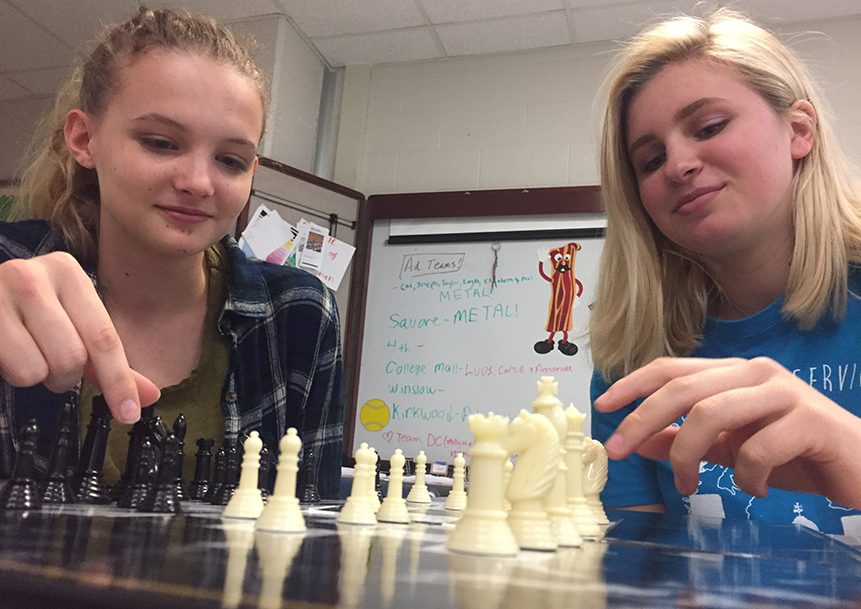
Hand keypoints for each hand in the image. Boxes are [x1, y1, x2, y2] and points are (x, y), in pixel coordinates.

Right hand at [0, 252, 159, 422]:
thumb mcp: (71, 320)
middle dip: (65, 375)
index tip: (129, 412)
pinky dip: (13, 372)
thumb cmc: (28, 311)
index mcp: (66, 271)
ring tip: (28, 353)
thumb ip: (107, 359)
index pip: (103, 337)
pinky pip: (12, 369)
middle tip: (52, 361)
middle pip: (71, 357)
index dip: (118, 381)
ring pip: (37, 370)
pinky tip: (9, 351)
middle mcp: (31, 276)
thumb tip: (146, 396)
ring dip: (37, 375)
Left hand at [594, 356, 860, 508]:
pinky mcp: (812, 421)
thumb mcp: (730, 448)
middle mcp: (757, 373)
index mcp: (734, 373)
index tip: (602, 408)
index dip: (633, 385)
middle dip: (642, 420)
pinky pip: (758, 448)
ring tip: (688, 486)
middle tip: (618, 452)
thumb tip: (635, 440)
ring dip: (688, 454)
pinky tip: (756, 489)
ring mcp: (786, 393)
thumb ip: (685, 441)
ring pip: (713, 413)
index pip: (672, 369)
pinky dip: (746, 476)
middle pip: (683, 388)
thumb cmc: (794, 454)